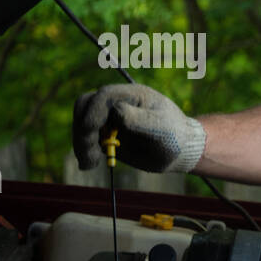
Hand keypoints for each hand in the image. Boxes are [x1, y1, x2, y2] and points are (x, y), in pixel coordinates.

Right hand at [73, 84, 205, 172]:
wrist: (179, 152)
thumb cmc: (175, 136)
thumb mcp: (161, 127)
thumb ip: (140, 119)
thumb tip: (115, 110)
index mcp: (132, 95)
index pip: (104, 96)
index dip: (94, 111)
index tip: (90, 130)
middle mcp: (117, 103)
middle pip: (85, 106)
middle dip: (82, 127)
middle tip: (88, 150)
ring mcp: (109, 119)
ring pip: (82, 123)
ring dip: (81, 142)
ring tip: (89, 163)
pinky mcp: (106, 135)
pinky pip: (87, 139)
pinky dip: (84, 151)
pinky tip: (88, 165)